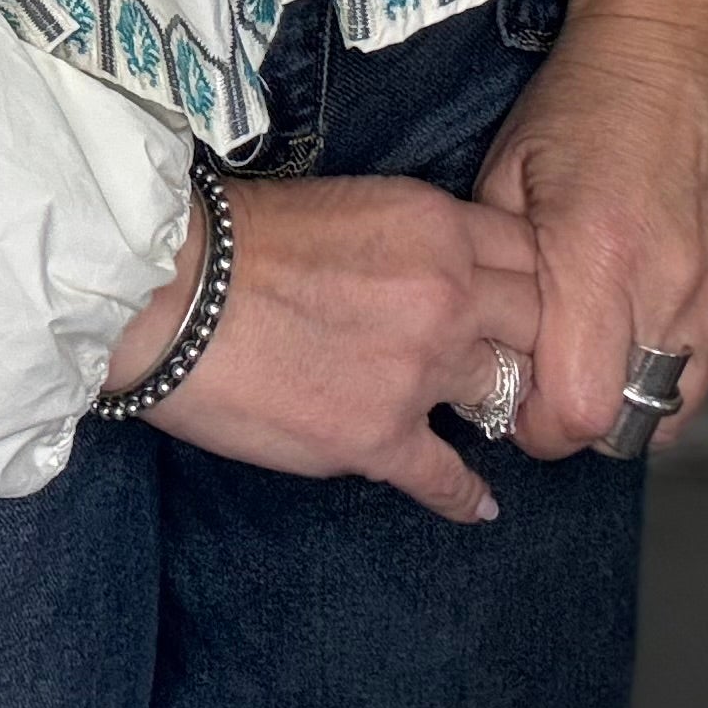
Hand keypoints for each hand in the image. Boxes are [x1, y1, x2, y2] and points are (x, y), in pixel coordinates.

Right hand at [107, 172, 540, 523]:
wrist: (167, 291)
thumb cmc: (234, 237)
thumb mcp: (346, 203)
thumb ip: (410, 240)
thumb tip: (434, 272)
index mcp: (434, 226)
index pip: (531, 254)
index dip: (533, 280)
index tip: (523, 301)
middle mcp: (445, 295)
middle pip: (540, 325)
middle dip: (534, 341)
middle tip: (521, 359)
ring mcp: (418, 371)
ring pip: (506, 398)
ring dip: (497, 408)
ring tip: (491, 420)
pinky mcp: (379, 439)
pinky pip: (449, 479)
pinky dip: (465, 496)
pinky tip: (477, 504)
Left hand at [474, 0, 707, 458]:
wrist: (670, 49)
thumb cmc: (577, 104)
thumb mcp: (504, 175)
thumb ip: (497, 274)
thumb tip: (488, 349)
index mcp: (598, 256)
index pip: (578, 411)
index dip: (539, 424)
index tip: (515, 398)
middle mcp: (673, 286)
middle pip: (626, 423)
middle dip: (579, 414)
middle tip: (550, 369)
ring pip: (673, 405)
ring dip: (628, 391)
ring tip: (596, 338)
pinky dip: (670, 359)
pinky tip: (641, 309)